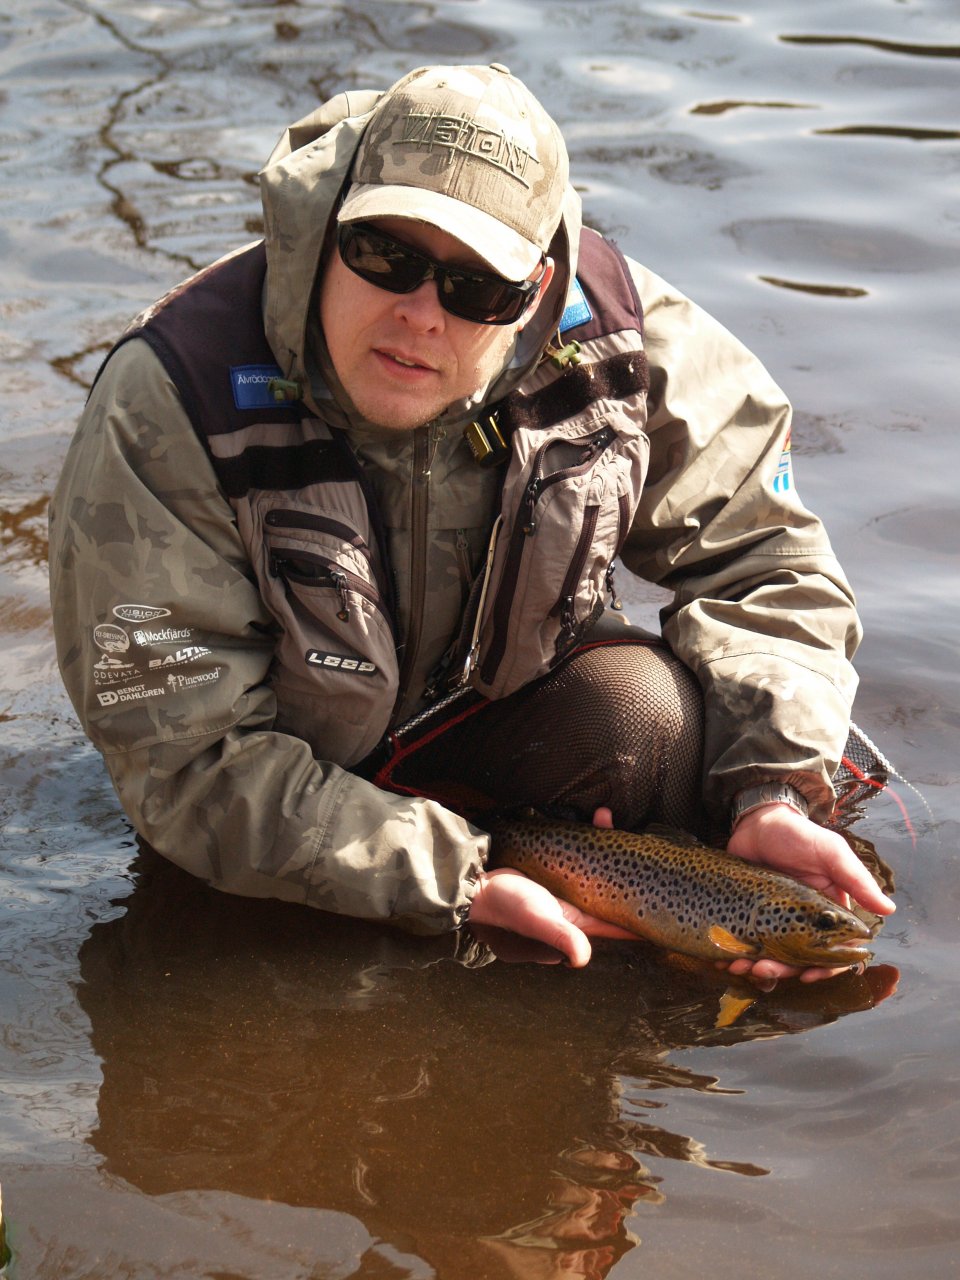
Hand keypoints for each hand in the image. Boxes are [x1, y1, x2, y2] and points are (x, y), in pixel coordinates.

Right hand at [468, 807, 632, 966]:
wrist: (474, 885)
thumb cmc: (503, 906)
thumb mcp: (533, 919)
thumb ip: (559, 936)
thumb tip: (582, 958)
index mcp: (580, 922)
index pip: (621, 923)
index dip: (645, 917)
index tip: (671, 905)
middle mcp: (579, 905)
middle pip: (617, 888)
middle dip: (633, 868)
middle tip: (641, 842)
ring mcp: (569, 885)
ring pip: (602, 865)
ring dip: (610, 844)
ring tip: (606, 817)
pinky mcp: (557, 868)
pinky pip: (582, 850)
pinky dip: (589, 836)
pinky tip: (592, 818)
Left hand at [723, 803, 895, 983]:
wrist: (756, 821)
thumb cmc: (798, 835)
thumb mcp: (830, 853)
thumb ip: (856, 879)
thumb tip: (888, 909)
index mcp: (826, 913)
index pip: (833, 953)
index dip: (825, 970)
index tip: (809, 975)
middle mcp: (801, 923)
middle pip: (796, 962)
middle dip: (781, 971)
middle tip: (763, 970)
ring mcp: (772, 921)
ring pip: (769, 957)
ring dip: (757, 968)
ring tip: (739, 966)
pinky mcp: (747, 916)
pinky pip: (743, 943)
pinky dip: (736, 955)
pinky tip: (724, 958)